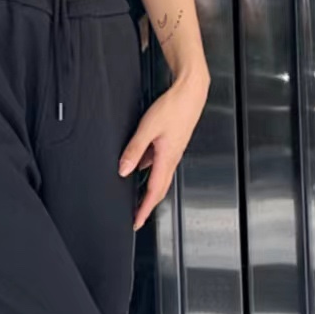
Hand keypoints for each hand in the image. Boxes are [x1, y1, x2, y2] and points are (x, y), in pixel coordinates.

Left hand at [118, 73, 208, 230]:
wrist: (191, 92)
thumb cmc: (174, 107)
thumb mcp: (147, 127)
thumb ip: (134, 149)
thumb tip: (124, 170)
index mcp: (167, 158)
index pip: (153, 191)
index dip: (144, 209)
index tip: (136, 222)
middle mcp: (172, 158)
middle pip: (159, 189)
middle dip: (147, 205)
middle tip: (137, 216)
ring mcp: (173, 152)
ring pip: (160, 177)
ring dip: (149, 190)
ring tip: (136, 197)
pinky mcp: (172, 144)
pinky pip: (160, 164)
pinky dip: (150, 171)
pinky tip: (139, 165)